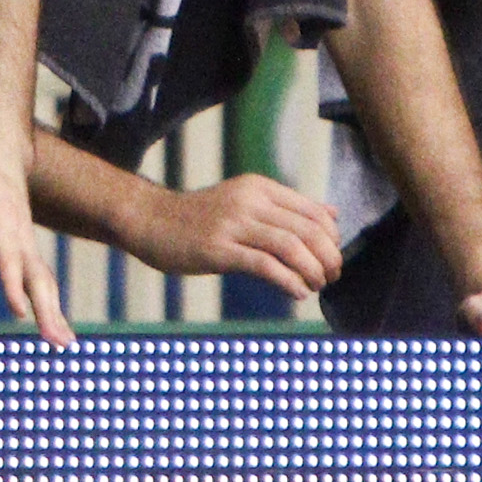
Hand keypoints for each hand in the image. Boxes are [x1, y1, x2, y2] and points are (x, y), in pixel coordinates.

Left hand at [0, 136, 74, 345]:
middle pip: (35, 276)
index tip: (19, 312)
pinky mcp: (27, 253)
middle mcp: (21, 235)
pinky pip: (41, 283)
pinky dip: (51, 308)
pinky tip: (58, 334)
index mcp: (4, 217)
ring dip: (54, 314)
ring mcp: (27, 245)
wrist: (2, 159)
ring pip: (44, 283)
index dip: (12, 282)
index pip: (7, 254)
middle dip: (46, 308)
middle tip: (56, 341)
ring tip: (63, 345)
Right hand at [119, 171, 344, 297]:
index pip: (314, 212)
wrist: (148, 219)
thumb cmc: (200, 218)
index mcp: (259, 188)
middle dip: (328, 258)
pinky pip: (264, 265)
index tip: (332, 260)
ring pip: (290, 246)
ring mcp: (231, 224)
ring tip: (315, 286)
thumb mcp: (246, 202)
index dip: (332, 239)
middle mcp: (248, 201)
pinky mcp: (217, 248)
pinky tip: (296, 293)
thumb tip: (332, 213)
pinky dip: (288, 281)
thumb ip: (288, 208)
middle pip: (307, 230)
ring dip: (312, 271)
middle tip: (331, 277)